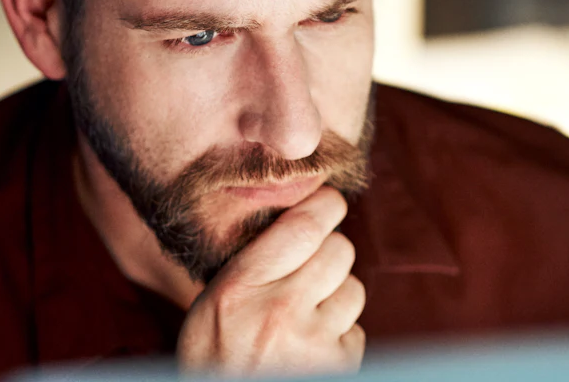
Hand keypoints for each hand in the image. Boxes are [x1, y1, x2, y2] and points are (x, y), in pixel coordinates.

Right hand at [177, 187, 365, 377]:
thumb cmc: (214, 360)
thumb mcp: (212, 305)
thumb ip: (251, 264)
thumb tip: (301, 217)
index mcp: (240, 287)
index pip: (303, 226)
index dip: (325, 206)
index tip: (329, 203)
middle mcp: (279, 311)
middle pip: (339, 251)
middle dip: (331, 255)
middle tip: (312, 271)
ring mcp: (313, 342)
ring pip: (353, 289)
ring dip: (337, 297)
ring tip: (305, 319)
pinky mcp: (338, 367)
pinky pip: (356, 331)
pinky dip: (340, 337)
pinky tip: (311, 350)